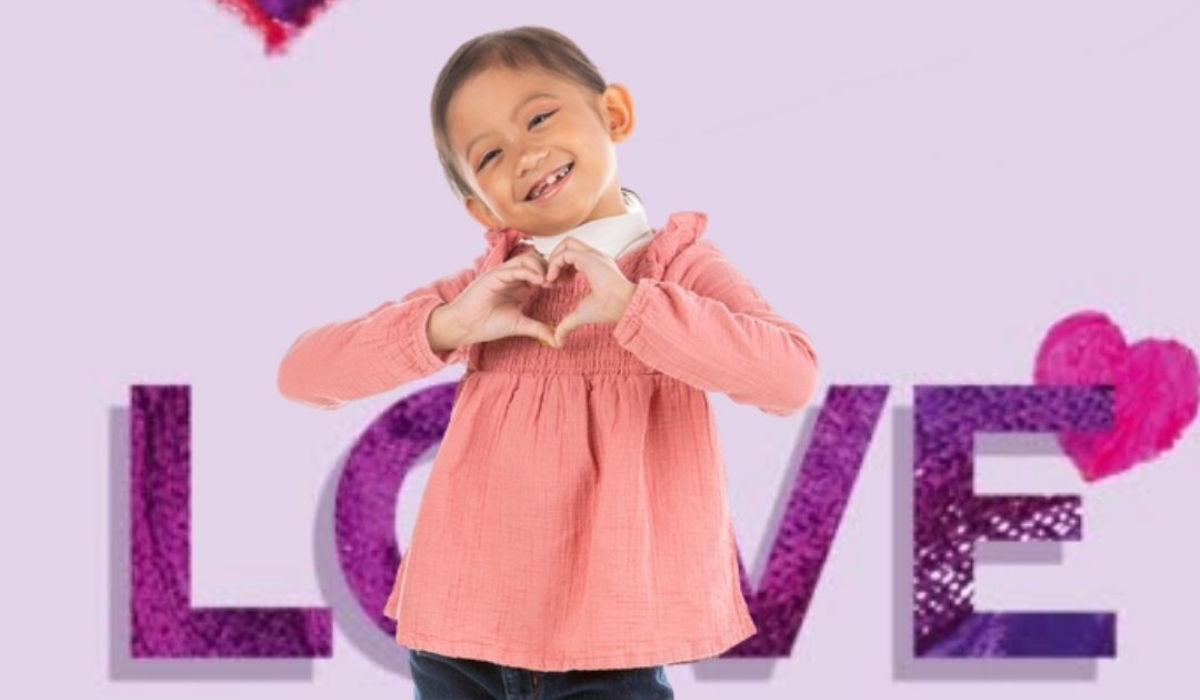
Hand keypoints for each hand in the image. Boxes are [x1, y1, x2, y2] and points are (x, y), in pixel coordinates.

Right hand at [440, 248, 557, 346]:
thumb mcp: (520, 325)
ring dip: (541, 268)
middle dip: (550, 268)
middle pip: (537, 260)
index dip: (554, 275)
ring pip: (526, 259)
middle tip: (559, 282)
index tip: (564, 285)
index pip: (541, 270)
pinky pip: (514, 268)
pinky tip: (539, 282)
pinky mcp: (494, 275)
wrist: (466, 326)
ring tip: (549, 282)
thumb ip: (539, 328)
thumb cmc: (488, 324)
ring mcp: (503, 273)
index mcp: (520, 285)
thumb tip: (559, 341)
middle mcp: (512, 276)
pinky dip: (528, 272)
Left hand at [542, 236, 637, 347]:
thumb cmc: (608, 309)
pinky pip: (565, 253)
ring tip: (550, 279)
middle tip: (551, 279)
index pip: (572, 254)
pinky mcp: (589, 258)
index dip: (560, 267)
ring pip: (566, 243)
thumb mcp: (581, 314)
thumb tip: (557, 341)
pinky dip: (555, 264)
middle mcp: (594, 256)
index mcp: (595, 265)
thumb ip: (567, 324)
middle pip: (568, 244)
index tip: (557, 284)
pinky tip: (553, 280)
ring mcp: (593, 254)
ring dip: (554, 259)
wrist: (623, 306)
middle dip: (555, 258)